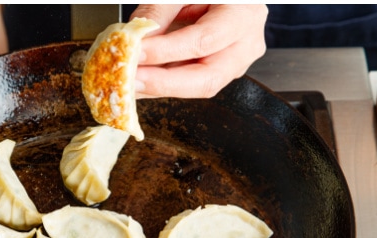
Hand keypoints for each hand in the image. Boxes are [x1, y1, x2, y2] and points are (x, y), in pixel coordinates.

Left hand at [130, 4, 267, 98]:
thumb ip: (159, 11)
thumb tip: (134, 40)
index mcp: (243, 16)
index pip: (203, 41)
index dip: (166, 51)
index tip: (134, 53)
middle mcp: (246, 44)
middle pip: (208, 78)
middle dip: (165, 84)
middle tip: (131, 81)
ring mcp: (238, 61)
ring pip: (200, 85)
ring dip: (161, 87)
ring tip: (129, 81)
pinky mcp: (225, 68)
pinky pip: (194, 80)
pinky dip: (166, 81)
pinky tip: (143, 79)